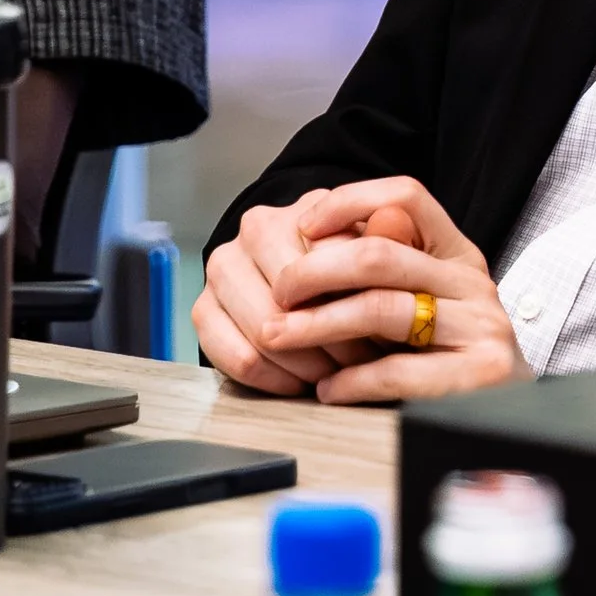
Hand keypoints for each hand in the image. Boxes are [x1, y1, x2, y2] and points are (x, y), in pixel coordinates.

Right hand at [193, 188, 390, 398]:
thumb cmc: (347, 266)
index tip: (381, 336)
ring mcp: (222, 269)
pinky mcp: (203, 308)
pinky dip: (270, 379)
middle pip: (290, 304)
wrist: (304, 273)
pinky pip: (235, 357)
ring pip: (261, 334)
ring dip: (302, 364)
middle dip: (329, 343)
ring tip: (332, 376)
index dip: (355, 309)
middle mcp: (252, 230)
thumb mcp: (376, 248)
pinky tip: (297, 383)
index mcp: (298, 212)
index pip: (325, 267)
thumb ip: (388, 234)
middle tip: (358, 366)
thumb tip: (392, 221)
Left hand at [266, 177, 528, 406]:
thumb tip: (314, 232)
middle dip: (315, 271)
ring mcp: (482, 327)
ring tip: (279, 337)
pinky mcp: (480, 376)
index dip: (350, 201)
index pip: (407, 196)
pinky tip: (327, 388)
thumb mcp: (424, 298)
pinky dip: (352, 380)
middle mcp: (473, 282)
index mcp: (457, 252)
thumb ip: (382, 265)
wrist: (521, 409)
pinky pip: (399, 371)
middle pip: (380, 256)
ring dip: (318, 324)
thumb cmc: (452, 352)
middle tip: (278, 292)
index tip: (304, 225)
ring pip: (383, 310)